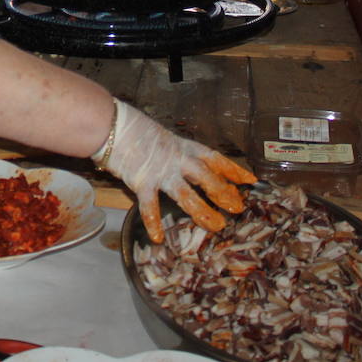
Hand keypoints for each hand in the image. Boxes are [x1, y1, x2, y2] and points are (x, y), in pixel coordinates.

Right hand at [96, 100, 256, 241]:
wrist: (111, 124)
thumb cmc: (130, 127)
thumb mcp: (159, 136)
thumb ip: (169, 151)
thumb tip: (177, 163)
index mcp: (182, 146)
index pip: (214, 158)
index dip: (233, 170)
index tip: (250, 180)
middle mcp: (176, 159)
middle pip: (207, 177)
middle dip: (224, 193)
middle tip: (238, 208)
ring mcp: (161, 171)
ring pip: (187, 194)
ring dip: (203, 211)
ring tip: (216, 226)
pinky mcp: (142, 182)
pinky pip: (150, 205)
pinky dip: (153, 222)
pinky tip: (157, 238)